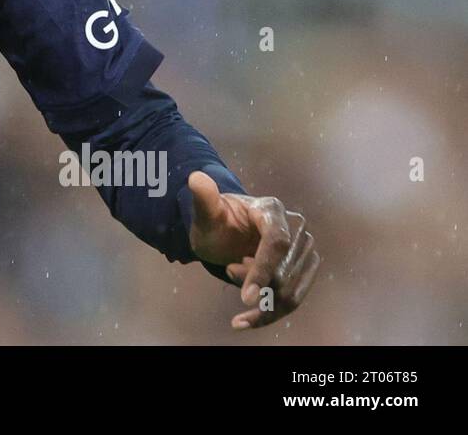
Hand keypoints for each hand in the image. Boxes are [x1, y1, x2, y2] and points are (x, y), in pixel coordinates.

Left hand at [186, 170, 320, 329]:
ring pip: (289, 292)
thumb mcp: (204, 213)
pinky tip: (241, 322)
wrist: (224, 232)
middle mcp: (295, 227)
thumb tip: (196, 178)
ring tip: (234, 273)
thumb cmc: (214, 222)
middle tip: (228, 266)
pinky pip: (292, 301)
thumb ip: (203, 199)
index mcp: (271, 210)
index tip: (246, 297)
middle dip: (252, 281)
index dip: (263, 270)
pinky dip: (268, 315)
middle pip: (282, 272)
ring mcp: (303, 249)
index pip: (277, 244)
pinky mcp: (304, 269)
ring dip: (260, 297)